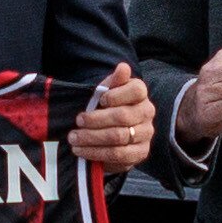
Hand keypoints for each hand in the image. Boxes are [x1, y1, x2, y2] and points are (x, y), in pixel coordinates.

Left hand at [77, 63, 159, 178]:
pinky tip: (82, 151)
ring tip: (74, 139)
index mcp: (141, 94)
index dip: (116, 95)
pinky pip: (118, 155)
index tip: (99, 100)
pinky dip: (97, 153)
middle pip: (123, 116)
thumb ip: (113, 81)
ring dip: (92, 138)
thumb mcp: (106, 92)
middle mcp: (147, 112)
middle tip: (77, 122)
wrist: (110, 132)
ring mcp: (146, 134)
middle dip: (95, 120)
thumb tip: (123, 67)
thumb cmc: (106, 107)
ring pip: (118, 137)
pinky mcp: (140, 153)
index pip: (136, 90)